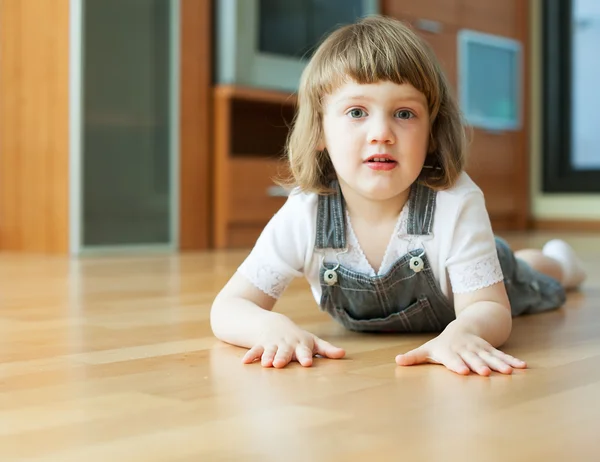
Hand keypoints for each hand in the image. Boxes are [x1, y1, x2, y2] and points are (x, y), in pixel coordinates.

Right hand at [242, 316, 344, 367]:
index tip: (307, 363)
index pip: (304, 350)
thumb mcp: (312, 341)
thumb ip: (326, 349)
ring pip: (270, 351)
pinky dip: (250, 355)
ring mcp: (272, 344)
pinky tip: (245, 362)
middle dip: (283, 357)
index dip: (305, 356)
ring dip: (268, 356)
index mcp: (300, 344)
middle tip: (281, 364)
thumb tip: (343, 354)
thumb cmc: (297, 337)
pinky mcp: (260, 345)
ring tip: (266, 364)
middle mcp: (286, 344)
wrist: (273, 324)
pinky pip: (254, 350)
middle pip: (285, 351)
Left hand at [395, 324, 526, 375]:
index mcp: (450, 351)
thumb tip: (396, 361)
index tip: (463, 371)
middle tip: (486, 373)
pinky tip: (523, 367)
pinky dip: (512, 361)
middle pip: (473, 359)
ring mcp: (480, 349)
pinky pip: (503, 355)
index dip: (457, 364)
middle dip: (480, 365)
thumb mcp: (428, 349)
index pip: (453, 359)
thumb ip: (414, 357)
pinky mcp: (491, 350)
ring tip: (510, 372)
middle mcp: (466, 350)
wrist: (463, 328)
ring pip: (491, 357)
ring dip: (500, 364)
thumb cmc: (442, 344)